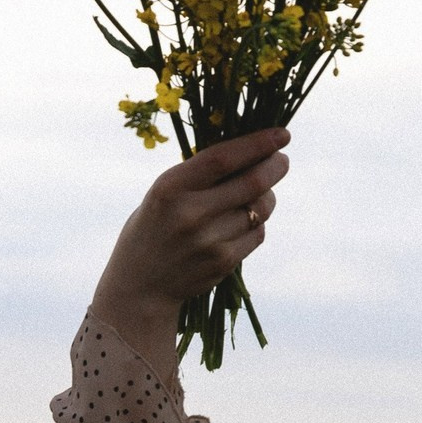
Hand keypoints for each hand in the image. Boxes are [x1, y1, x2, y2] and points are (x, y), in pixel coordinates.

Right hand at [91, 127, 290, 378]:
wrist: (139, 287)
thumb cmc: (153, 229)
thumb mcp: (163, 194)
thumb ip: (199, 175)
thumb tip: (252, 148)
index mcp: (170, 188)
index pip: (223, 158)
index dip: (258, 143)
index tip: (282, 135)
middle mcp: (190, 213)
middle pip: (252, 182)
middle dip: (275, 167)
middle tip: (281, 162)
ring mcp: (208, 241)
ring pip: (260, 209)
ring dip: (267, 197)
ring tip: (259, 194)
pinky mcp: (222, 262)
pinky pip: (257, 234)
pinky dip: (257, 223)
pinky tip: (243, 223)